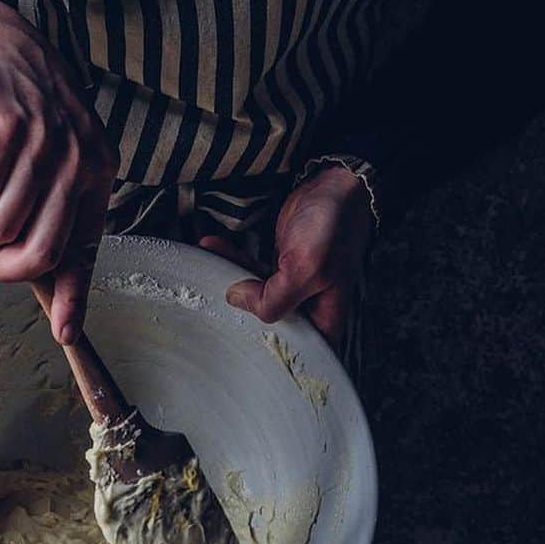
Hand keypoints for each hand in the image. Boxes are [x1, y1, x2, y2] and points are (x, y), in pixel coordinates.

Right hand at [0, 0, 117, 344]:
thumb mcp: (52, 166)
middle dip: (2, 258)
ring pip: (0, 230)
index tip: (65, 334)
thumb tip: (62, 315)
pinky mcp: (5, 127)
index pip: (85, 251)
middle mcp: (78, 160)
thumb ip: (53, 225)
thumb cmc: (19, 116)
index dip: (73, 298)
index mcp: (96, 175)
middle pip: (39, 253)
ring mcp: (44, 142)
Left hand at [200, 165, 373, 354]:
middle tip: (212, 302)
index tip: (235, 349)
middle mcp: (307, 312)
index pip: (293, 358)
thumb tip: (236, 301)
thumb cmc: (333, 227)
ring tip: (208, 260)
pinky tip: (212, 247)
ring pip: (251, 299)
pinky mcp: (277, 270)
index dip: (266, 359)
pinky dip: (230, 259)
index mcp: (323, 323)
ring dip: (228, 279)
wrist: (336, 184)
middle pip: (265, 331)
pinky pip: (248, 272)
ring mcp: (291, 291)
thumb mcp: (306, 268)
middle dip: (238, 316)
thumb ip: (273, 298)